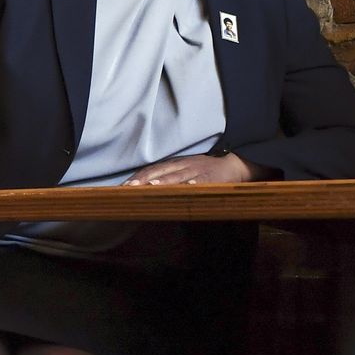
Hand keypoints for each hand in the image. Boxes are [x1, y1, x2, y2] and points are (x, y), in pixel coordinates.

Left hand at [123, 152, 259, 185]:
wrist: (232, 165)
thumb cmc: (204, 171)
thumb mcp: (183, 171)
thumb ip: (166, 179)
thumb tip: (144, 190)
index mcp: (173, 164)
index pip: (151, 169)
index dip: (137, 177)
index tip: (122, 186)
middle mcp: (182, 166)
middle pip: (159, 171)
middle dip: (144, 179)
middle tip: (129, 187)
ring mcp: (196, 171)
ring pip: (177, 176)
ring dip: (164, 181)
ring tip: (151, 186)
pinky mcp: (211, 177)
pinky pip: (200, 181)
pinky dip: (193, 184)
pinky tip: (186, 187)